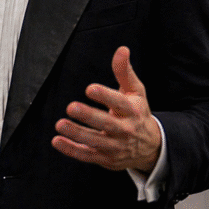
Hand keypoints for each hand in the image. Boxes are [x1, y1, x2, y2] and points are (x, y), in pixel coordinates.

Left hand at [52, 46, 161, 172]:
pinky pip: (87, 155)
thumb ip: (124, 72)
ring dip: (77, 133)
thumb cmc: (138, 113)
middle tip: (70, 107)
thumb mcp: (136, 91)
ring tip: (60, 124)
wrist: (151, 147)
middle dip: (89, 116)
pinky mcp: (106, 159)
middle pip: (107, 124)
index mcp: (133, 111)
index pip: (120, 103)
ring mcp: (116, 146)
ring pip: (95, 141)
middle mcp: (125, 130)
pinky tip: (57, 141)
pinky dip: (72, 150)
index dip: (105, 96)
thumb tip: (121, 49)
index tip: (90, 88)